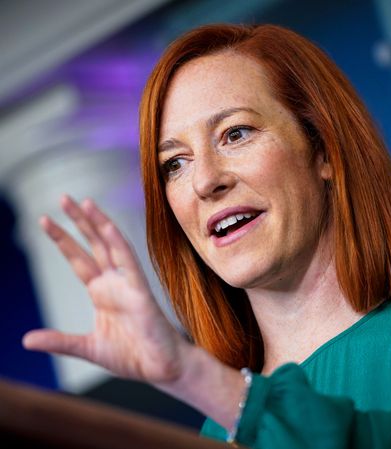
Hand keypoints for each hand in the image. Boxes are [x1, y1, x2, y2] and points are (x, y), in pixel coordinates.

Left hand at [23, 195, 186, 384]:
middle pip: (92, 245)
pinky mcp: (140, 291)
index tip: (46, 220)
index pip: (78, 260)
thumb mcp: (88, 348)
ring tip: (83, 202)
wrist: (159, 367)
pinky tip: (107, 227)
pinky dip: (118, 244)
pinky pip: (129, 263)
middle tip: (62, 198)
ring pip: (110, 247)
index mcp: (100, 293)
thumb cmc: (131, 355)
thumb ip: (60, 341)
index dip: (63, 240)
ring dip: (97, 224)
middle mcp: (112, 283)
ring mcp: (127, 284)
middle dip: (77, 222)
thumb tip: (26, 340)